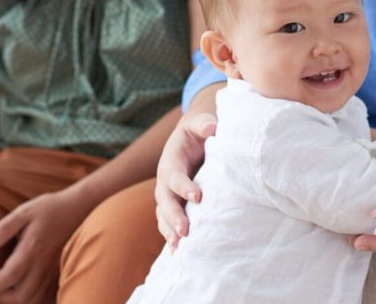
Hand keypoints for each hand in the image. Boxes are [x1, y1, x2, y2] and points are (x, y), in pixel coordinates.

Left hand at [0, 188, 90, 302]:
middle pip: (20, 297)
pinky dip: (29, 302)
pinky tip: (18, 294)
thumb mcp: (25, 211)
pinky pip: (44, 299)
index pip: (8, 277)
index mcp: (32, 250)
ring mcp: (53, 274)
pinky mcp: (59, 276)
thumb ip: (4, 228)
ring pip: (32, 301)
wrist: (83, 209)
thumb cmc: (51, 209)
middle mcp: (43, 267)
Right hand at [154, 112, 216, 248]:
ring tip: (178, 247)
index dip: (184, 185)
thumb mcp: (200, 123)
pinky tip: (177, 253)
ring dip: (169, 230)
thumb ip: (204, 124)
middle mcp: (165, 179)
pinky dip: (171, 236)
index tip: (198, 196)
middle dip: (174, 216)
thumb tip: (212, 127)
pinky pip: (168, 222)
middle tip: (185, 231)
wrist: (192, 139)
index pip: (174, 175)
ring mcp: (167, 194)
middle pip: (165, 200)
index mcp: (171, 160)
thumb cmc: (198, 131)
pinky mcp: (174, 204)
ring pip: (164, 214)